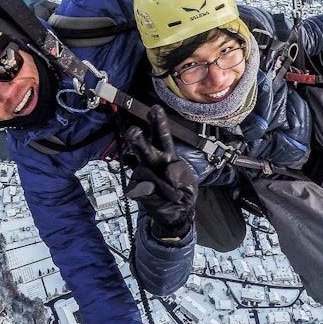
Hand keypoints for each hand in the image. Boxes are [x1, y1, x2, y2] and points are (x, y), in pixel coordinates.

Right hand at [124, 105, 197, 239]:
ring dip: (164, 186)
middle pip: (143, 146)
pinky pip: (144, 189)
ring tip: (175, 195)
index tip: (155, 109)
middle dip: (138, 139)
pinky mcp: (136, 186)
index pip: (162, 136)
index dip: (159, 123)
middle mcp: (152, 160)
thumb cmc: (183, 193)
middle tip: (133, 131)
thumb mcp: (189, 183)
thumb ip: (180, 175)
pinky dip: (157, 196)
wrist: (176, 214)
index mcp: (168, 154)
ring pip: (144, 171)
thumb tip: (166, 171)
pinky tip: (161, 198)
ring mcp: (142, 172)